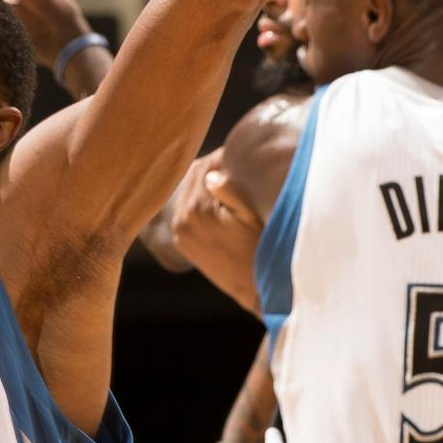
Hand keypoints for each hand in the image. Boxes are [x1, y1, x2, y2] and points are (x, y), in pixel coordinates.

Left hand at [169, 154, 264, 310]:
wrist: (256, 289)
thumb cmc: (263, 249)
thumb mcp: (253, 217)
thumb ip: (232, 191)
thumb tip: (212, 173)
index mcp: (197, 209)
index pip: (207, 166)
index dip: (226, 157)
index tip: (243, 153)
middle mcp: (181, 219)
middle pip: (193, 174)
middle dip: (214, 167)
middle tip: (236, 163)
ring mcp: (179, 230)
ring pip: (188, 189)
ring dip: (206, 181)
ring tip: (231, 179)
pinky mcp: (182, 239)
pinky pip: (186, 207)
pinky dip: (200, 198)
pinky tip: (219, 199)